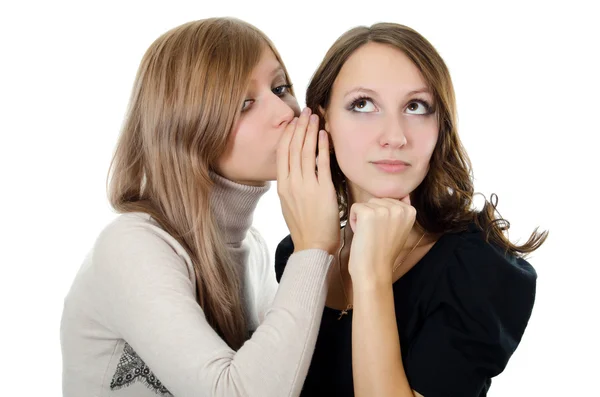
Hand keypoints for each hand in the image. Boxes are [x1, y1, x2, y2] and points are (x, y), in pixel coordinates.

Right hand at [277, 108, 338, 254]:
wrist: (313, 245)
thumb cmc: (304, 226)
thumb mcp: (289, 203)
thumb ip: (290, 184)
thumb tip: (293, 168)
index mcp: (282, 185)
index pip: (282, 152)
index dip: (288, 134)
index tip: (294, 121)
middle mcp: (291, 183)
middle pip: (293, 147)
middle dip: (299, 126)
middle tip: (306, 112)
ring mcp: (306, 186)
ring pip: (305, 152)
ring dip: (310, 131)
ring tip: (315, 117)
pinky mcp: (322, 190)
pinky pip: (321, 163)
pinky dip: (322, 147)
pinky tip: (324, 135)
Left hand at [347, 196, 415, 285]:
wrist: (374, 271)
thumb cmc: (384, 252)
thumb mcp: (401, 230)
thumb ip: (402, 211)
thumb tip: (405, 195)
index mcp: (410, 211)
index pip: (388, 200)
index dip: (382, 216)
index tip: (385, 232)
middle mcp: (399, 208)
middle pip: (376, 200)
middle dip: (372, 216)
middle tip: (377, 235)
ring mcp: (384, 210)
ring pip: (365, 204)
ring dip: (363, 219)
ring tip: (370, 235)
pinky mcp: (368, 213)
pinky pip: (355, 208)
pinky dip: (353, 221)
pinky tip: (362, 234)